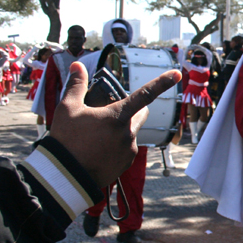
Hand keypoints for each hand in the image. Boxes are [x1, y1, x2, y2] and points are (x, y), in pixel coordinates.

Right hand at [50, 62, 181, 186]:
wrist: (65, 176)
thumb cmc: (66, 140)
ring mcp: (129, 150)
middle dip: (132, 110)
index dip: (162, 82)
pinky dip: (116, 147)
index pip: (145, 94)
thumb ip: (76, 85)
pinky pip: (126, 150)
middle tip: (109, 114)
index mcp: (118, 116)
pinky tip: (98, 150)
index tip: (177, 73)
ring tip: (96, 137)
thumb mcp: (67, 109)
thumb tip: (77, 65)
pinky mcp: (126, 164)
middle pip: (141, 114)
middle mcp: (128, 132)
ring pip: (131, 133)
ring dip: (121, 131)